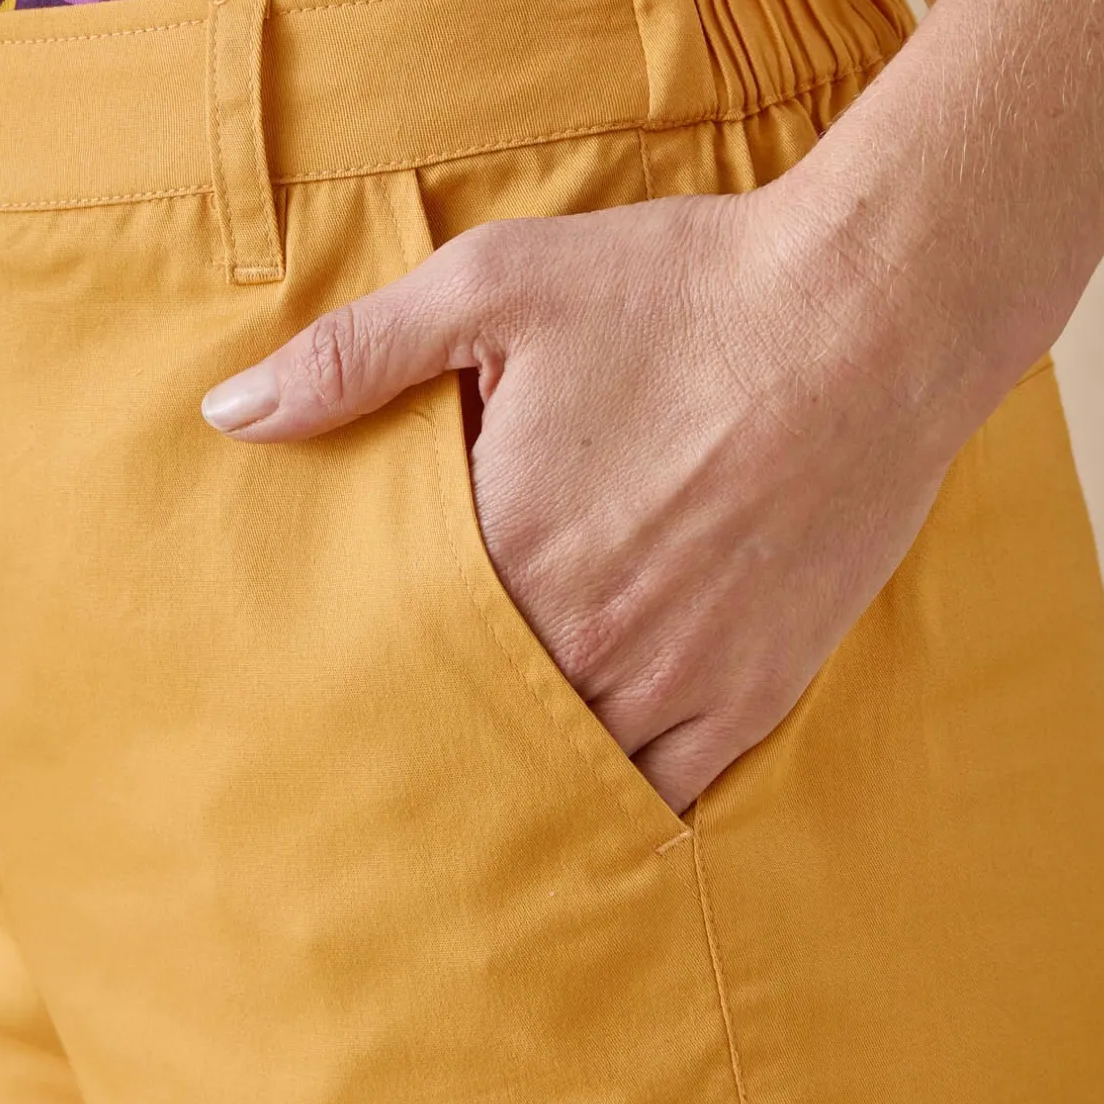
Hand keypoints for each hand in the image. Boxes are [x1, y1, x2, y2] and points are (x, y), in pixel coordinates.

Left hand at [201, 185, 960, 814]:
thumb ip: (357, 357)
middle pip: (476, 727)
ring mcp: (676, 675)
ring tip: (473, 812)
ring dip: (520, 788)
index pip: (401, 653)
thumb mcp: (498, 286)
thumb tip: (231, 414)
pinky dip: (620, 805)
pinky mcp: (756, 687)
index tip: (324, 708)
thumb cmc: (686, 292)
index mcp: (508, 549)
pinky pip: (669, 787)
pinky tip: (586, 818)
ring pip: (568, 774)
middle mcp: (584, 636)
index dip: (363, 683)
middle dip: (432, 746)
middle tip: (379, 786)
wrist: (871, 315)